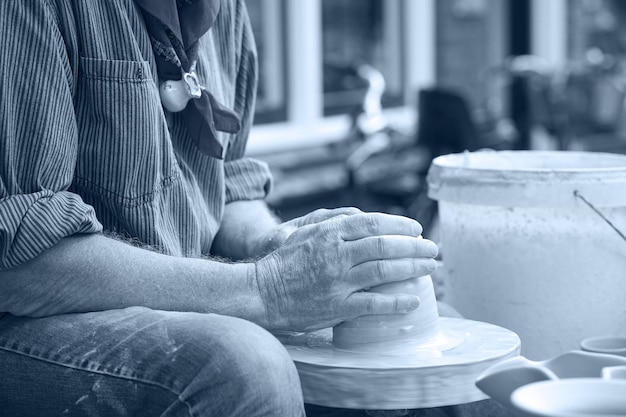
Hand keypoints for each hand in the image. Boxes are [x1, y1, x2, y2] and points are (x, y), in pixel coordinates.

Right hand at [254, 212, 438, 331]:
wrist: (262, 292)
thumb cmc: (283, 261)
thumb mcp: (305, 232)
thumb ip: (333, 224)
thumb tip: (362, 218)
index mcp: (329, 233)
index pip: (373, 223)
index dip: (399, 224)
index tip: (416, 229)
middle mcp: (337, 254)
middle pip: (385, 246)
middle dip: (415, 246)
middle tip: (433, 249)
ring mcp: (338, 281)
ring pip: (385, 271)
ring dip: (413, 269)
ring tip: (431, 268)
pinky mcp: (337, 306)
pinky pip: (374, 303)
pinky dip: (397, 302)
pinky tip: (413, 300)